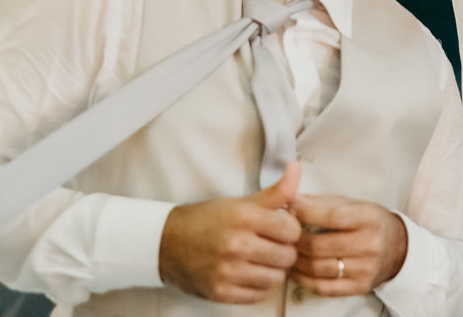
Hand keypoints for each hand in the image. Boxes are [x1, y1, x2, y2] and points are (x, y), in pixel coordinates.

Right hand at [158, 161, 301, 302]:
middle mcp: (236, 245)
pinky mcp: (221, 292)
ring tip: (260, 260)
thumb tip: (297, 168)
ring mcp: (228, 271)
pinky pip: (258, 294)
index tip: (280, 229)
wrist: (166, 242)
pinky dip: (257, 286)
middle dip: (284, 250)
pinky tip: (248, 273)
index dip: (290, 229)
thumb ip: (275, 191)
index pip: (292, 229)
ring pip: (276, 278)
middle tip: (271, 245)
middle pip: (288, 256)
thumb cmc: (205, 220)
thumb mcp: (240, 202)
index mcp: (244, 218)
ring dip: (272, 270)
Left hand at [289, 195, 408, 297]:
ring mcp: (365, 268)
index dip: (305, 214)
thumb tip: (291, 200)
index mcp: (368, 217)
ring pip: (317, 268)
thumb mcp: (353, 204)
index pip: (331, 216)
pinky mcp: (359, 287)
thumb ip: (322, 203)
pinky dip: (303, 279)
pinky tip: (296, 270)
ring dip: (295, 260)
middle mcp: (369, 244)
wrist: (397, 248)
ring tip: (287, 252)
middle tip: (284, 235)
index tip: (291, 210)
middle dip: (295, 240)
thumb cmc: (369, 222)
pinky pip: (322, 287)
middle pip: (319, 245)